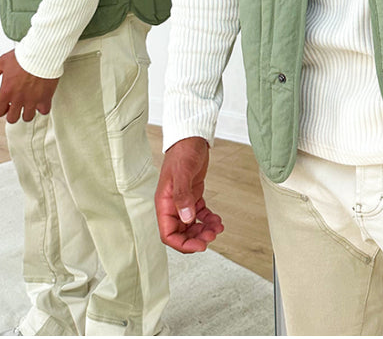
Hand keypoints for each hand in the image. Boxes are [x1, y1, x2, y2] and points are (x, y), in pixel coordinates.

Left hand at [0, 50, 58, 122]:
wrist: (42, 54)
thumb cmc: (24, 56)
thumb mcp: (3, 61)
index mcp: (6, 91)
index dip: (2, 110)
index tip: (6, 106)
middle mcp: (18, 98)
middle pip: (12, 118)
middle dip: (14, 114)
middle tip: (17, 107)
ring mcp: (32, 99)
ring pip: (28, 117)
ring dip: (28, 111)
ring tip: (29, 104)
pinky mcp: (45, 97)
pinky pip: (44, 110)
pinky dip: (43, 107)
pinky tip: (41, 100)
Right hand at [155, 136, 223, 252]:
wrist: (191, 137)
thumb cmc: (183, 151)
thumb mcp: (182, 173)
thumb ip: (183, 196)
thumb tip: (187, 218)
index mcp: (164, 203)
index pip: (168, 234)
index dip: (183, 244)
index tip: (200, 245)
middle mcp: (172, 205)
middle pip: (181, 233)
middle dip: (196, 238)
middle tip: (212, 236)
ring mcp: (183, 201)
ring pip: (191, 225)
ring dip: (204, 230)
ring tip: (217, 227)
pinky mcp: (193, 195)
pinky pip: (199, 214)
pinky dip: (208, 220)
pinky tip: (217, 220)